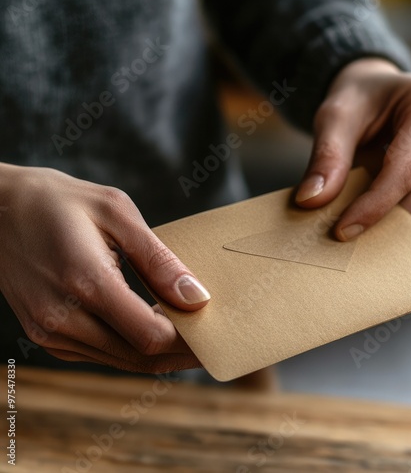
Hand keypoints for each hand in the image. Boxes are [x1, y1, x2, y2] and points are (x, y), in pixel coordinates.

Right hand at [0, 164, 209, 371]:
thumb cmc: (59, 202)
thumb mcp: (117, 213)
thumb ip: (159, 260)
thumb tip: (197, 297)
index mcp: (85, 282)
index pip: (149, 336)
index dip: (188, 341)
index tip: (213, 330)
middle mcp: (62, 317)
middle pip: (138, 357)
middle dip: (181, 353)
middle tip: (210, 340)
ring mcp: (50, 331)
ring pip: (120, 360)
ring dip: (157, 352)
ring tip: (187, 333)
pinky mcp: (46, 334)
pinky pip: (100, 353)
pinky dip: (130, 347)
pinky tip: (150, 327)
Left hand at [296, 58, 410, 238]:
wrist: (382, 96)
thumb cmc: (360, 102)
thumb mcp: (336, 117)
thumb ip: (326, 156)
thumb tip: (311, 201)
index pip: (405, 170)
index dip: (372, 206)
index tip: (340, 231)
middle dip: (381, 224)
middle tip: (342, 236)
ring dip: (394, 230)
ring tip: (357, 228)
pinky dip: (408, 230)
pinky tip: (379, 224)